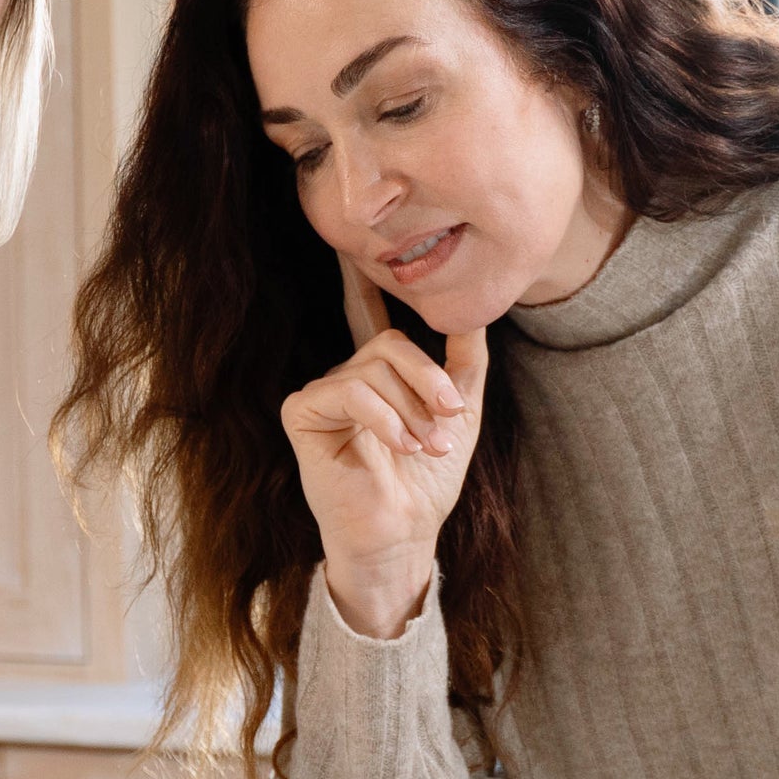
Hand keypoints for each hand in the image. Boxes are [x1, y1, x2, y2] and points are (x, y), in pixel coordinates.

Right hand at [282, 261, 489, 638]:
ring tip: (426, 446)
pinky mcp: (302, 414)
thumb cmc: (425, 484)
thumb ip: (466, 365)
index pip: (370, 317)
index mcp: (379, 376)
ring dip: (412, 410)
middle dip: (427, 381)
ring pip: (374, 368)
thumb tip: (477, 314)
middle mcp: (347, 378)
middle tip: (449, 421)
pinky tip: (398, 446)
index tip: (355, 244)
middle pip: (390, 344)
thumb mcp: (461, 416)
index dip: (364, 281)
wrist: (404, 534)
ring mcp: (322, 394)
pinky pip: (348, 390)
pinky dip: (383, 418)